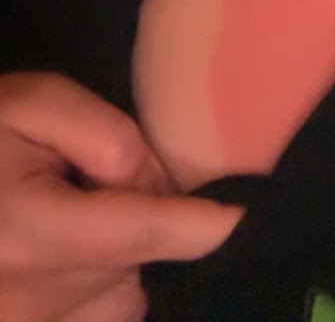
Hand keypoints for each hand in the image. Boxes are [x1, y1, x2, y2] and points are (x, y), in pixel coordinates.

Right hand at [0, 72, 242, 321]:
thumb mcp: (28, 105)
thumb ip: (99, 133)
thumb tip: (155, 183)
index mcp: (26, 229)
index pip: (137, 230)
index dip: (199, 225)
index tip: (239, 218)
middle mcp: (24, 299)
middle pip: (134, 264)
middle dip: (140, 224)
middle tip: (93, 189)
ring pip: (123, 299)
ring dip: (121, 264)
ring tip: (70, 226)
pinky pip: (103, 321)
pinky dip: (102, 293)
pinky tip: (67, 265)